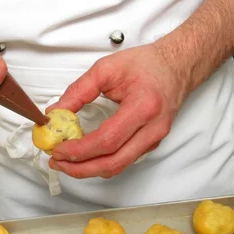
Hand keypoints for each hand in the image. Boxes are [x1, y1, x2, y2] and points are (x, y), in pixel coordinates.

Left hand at [48, 43, 188, 178]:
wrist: (176, 67)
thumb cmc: (146, 64)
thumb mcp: (107, 69)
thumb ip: (79, 90)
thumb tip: (56, 112)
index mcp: (143, 107)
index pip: (107, 140)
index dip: (80, 150)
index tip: (58, 149)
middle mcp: (152, 129)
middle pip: (113, 162)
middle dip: (80, 168)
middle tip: (57, 161)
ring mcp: (154, 139)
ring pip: (118, 166)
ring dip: (89, 169)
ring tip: (66, 161)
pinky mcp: (151, 144)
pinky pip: (124, 161)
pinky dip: (101, 163)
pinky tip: (85, 156)